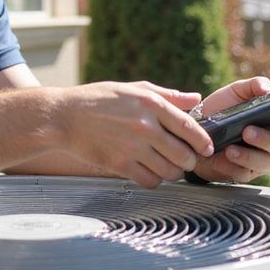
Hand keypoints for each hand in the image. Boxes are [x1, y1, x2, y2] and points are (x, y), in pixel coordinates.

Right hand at [59, 80, 214, 187]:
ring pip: (169, 171)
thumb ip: (166, 95)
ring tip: (168, 167)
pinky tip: (149, 173)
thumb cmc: (98, 99)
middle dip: (190, 161)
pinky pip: (149, 181)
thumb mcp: (132, 88)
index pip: (189, 127)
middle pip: (183, 155)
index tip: (207, 148)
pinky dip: (154, 180)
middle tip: (186, 161)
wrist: (63, 117)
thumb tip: (195, 98)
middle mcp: (144, 126)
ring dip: (173, 173)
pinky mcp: (119, 164)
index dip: (203, 142)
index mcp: (150, 104)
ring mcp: (131, 147)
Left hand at [187, 76, 269, 183]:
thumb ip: (255, 85)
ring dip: (248, 156)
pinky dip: (231, 166)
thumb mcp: (236, 91)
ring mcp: (260, 159)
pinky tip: (222, 159)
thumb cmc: (222, 108)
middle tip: (247, 131)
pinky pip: (243, 173)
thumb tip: (269, 90)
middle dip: (267, 139)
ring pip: (265, 163)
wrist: (196, 126)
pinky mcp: (243, 172)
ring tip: (230, 148)